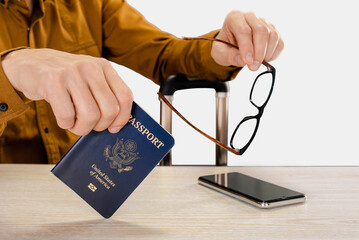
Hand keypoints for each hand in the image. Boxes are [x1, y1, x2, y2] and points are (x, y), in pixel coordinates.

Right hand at [2, 48, 132, 135]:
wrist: (28, 64)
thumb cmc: (63, 78)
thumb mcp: (88, 78)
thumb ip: (104, 93)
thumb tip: (117, 123)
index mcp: (103, 66)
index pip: (125, 96)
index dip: (122, 117)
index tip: (114, 128)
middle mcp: (90, 67)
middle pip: (110, 109)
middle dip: (100, 126)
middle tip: (89, 125)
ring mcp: (71, 72)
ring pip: (90, 115)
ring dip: (82, 128)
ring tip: (74, 124)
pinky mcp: (52, 81)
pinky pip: (67, 116)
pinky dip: (65, 124)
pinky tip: (63, 119)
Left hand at [211, 11, 283, 70]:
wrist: (232, 44)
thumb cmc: (225, 47)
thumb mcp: (220, 53)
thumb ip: (230, 56)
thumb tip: (244, 60)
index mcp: (235, 18)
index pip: (244, 30)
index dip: (247, 47)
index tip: (247, 62)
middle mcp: (251, 16)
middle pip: (261, 31)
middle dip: (259, 52)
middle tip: (253, 67)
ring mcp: (264, 22)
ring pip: (273, 36)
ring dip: (267, 54)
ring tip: (256, 63)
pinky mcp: (274, 31)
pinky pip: (280, 43)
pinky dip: (274, 55)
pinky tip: (263, 60)